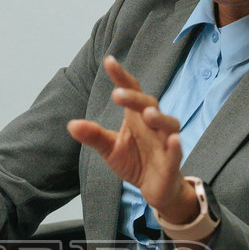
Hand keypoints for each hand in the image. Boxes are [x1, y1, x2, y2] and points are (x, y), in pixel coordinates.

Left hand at [67, 58, 200, 223]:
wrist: (155, 188)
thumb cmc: (135, 162)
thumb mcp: (110, 149)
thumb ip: (93, 136)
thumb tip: (71, 124)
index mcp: (137, 117)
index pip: (132, 91)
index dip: (121, 76)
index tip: (108, 61)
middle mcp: (154, 125)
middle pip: (149, 104)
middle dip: (135, 98)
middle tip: (117, 94)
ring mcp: (165, 142)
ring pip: (169, 124)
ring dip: (160, 118)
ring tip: (147, 114)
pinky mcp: (172, 163)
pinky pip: (176, 152)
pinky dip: (175, 147)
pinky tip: (173, 141)